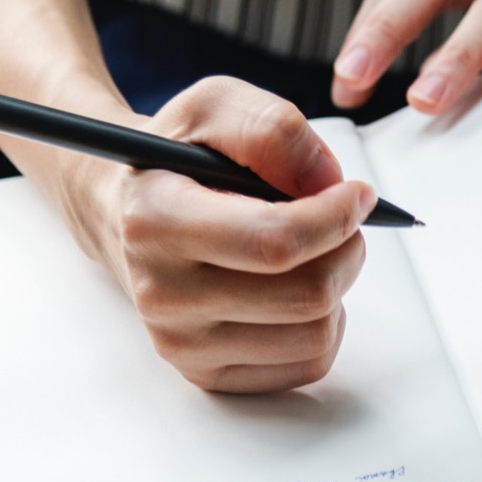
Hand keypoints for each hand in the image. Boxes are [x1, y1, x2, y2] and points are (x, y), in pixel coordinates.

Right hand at [74, 77, 377, 392]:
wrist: (124, 214)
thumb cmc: (175, 160)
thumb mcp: (213, 107)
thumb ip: (272, 129)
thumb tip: (327, 181)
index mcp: (156, 221)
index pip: (273, 242)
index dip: (336, 217)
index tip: (357, 194)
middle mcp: (162, 293)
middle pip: (307, 295)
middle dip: (345, 249)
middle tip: (339, 221)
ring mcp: (181, 343)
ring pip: (317, 334)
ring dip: (336, 286)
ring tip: (310, 253)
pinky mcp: (206, 374)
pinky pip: (308, 363)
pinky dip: (321, 324)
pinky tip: (292, 288)